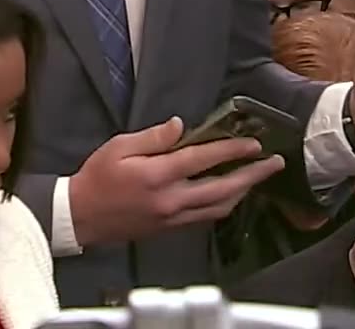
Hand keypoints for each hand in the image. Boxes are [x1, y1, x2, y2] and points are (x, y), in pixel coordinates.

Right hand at [68, 118, 286, 247]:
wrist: (81, 217)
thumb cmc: (96, 177)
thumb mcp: (118, 147)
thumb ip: (153, 137)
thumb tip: (180, 125)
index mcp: (157, 176)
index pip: (203, 160)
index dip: (231, 150)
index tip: (253, 143)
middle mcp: (171, 200)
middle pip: (223, 188)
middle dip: (252, 175)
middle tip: (274, 163)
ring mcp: (173, 218)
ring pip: (219, 207)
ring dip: (243, 191)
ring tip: (259, 177)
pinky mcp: (171, 228)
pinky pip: (206, 217)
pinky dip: (225, 204)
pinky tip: (233, 194)